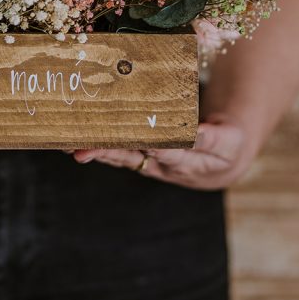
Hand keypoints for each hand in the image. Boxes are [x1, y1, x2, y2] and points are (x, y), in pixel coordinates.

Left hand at [68, 112, 255, 189]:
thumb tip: (195, 133)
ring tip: (70, 145)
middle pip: (131, 158)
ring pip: (120, 156)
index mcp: (188, 162)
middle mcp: (163, 166)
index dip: (147, 147)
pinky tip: (79, 138)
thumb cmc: (228, 146)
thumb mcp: (229, 141)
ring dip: (95, 150)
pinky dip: (100, 144)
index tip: (130, 141)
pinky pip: (118, 150)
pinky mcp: (141, 155)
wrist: (223, 160)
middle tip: (80, 149)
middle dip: (106, 152)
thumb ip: (211, 138)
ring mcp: (150, 162)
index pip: (164, 154)